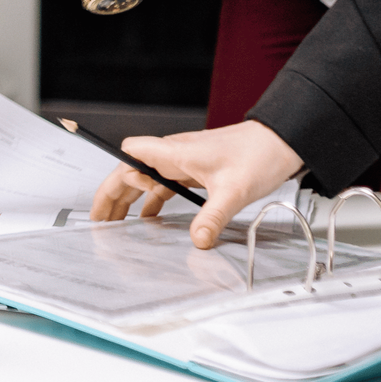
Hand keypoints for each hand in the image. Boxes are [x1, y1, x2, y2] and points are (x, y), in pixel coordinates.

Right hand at [90, 122, 305, 247]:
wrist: (280, 140)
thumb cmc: (258, 154)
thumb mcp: (233, 191)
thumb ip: (212, 218)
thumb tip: (197, 241)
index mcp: (175, 153)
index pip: (130, 157)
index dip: (114, 179)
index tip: (104, 205)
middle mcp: (175, 154)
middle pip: (131, 171)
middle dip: (113, 195)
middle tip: (100, 221)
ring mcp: (185, 161)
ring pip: (146, 178)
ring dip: (131, 198)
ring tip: (119, 222)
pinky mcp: (197, 168)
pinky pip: (165, 183)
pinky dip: (154, 199)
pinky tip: (153, 216)